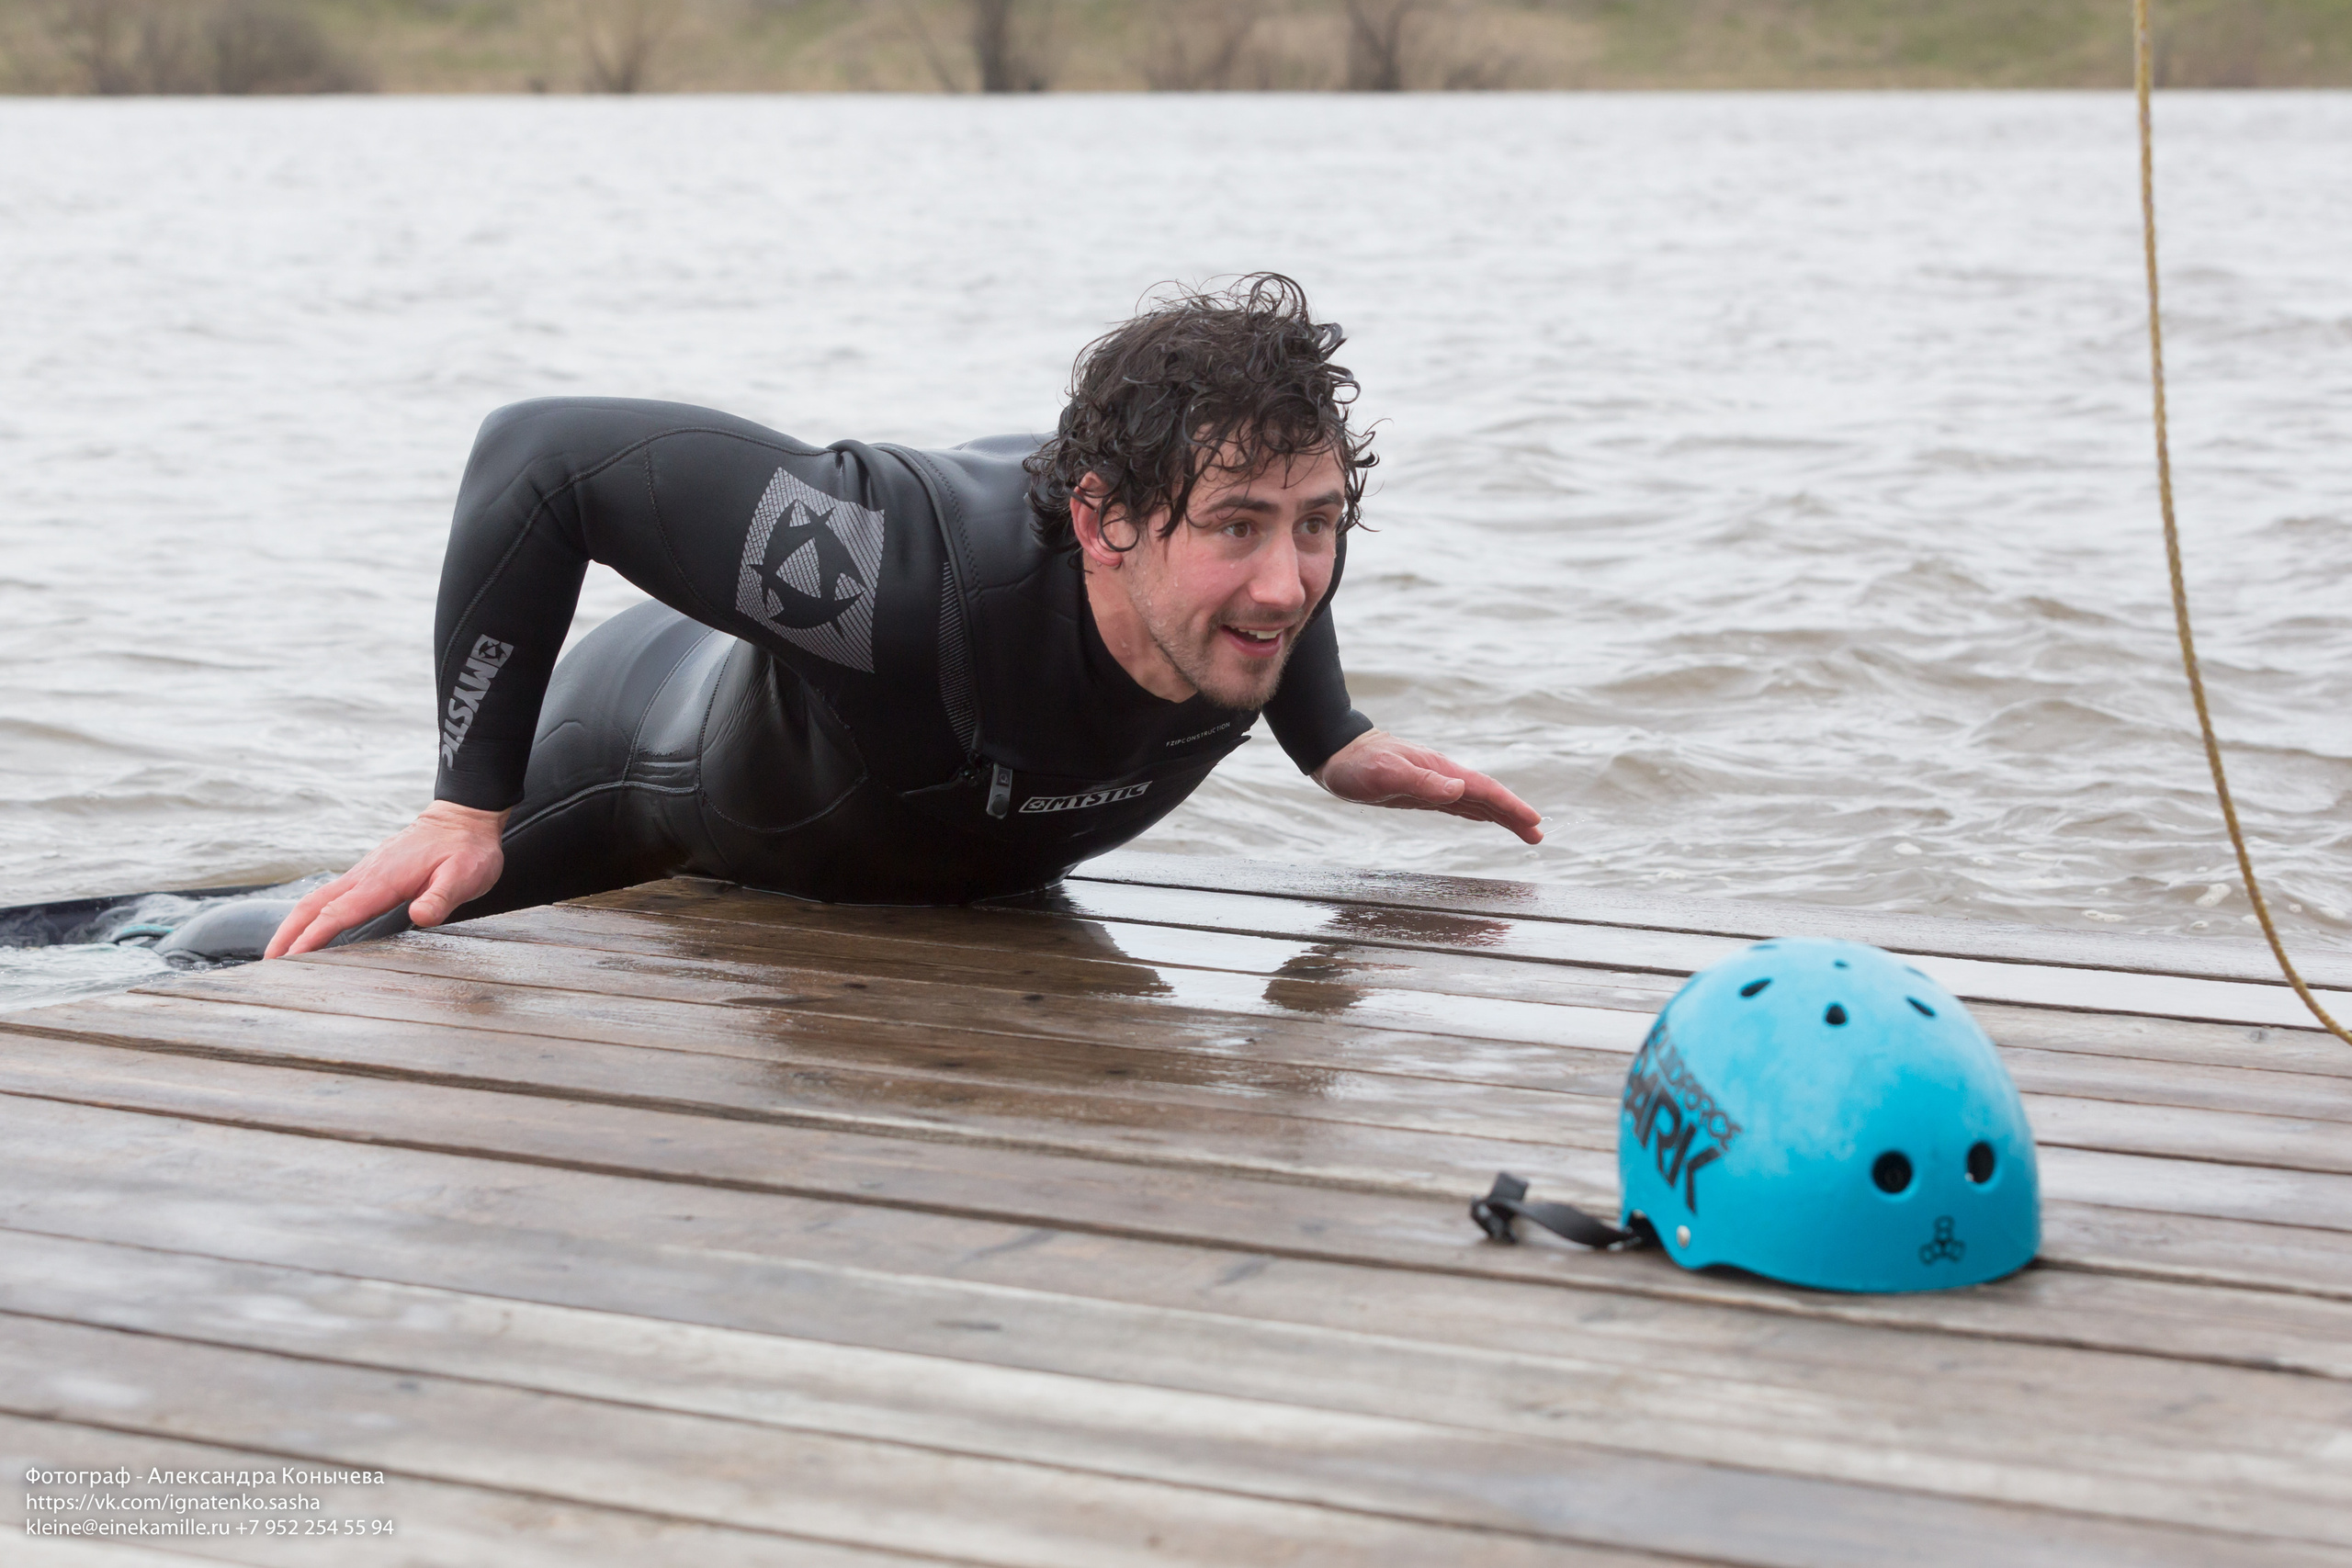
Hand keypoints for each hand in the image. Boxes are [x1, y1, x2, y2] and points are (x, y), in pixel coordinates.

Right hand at [265, 801, 509, 957]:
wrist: (464, 819)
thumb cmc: (467, 851)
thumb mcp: (465, 877)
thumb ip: (442, 898)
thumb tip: (420, 917)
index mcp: (383, 880)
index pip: (337, 912)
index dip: (312, 937)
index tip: (289, 958)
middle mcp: (366, 875)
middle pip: (312, 905)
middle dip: (287, 933)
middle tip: (267, 963)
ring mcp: (364, 872)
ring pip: (317, 898)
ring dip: (293, 924)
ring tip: (278, 952)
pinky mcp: (369, 873)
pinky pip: (331, 895)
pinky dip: (311, 913)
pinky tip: (310, 928)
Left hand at [1313, 729, 1542, 844]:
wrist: (1337, 753)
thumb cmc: (1358, 764)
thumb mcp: (1386, 775)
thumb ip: (1422, 783)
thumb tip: (1460, 789)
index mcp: (1441, 772)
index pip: (1484, 790)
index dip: (1510, 806)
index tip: (1533, 821)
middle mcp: (1443, 777)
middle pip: (1488, 797)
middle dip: (1514, 815)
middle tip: (1538, 836)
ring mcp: (1434, 785)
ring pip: (1477, 801)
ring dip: (1501, 816)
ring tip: (1525, 831)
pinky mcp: (1423, 794)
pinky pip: (1459, 805)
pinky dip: (1478, 812)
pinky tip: (1486, 818)